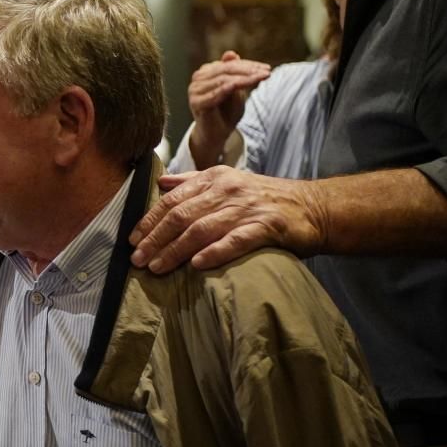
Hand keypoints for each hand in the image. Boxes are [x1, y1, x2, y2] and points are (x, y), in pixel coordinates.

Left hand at [129, 168, 328, 273]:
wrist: (314, 207)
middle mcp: (227, 190)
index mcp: (214, 178)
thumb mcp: (228, 181)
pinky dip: (214, 252)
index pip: (172, 200)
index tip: (131, 240)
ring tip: (157, 268)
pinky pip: (236, 240)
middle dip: (155, 239)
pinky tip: (197, 265)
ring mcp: (247, 208)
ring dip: (175, 250)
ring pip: (201, 229)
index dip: (149, 221)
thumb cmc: (265, 198)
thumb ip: (193, 182)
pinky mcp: (267, 227)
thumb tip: (161, 183)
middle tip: (137, 260)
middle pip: (181, 216)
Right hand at [185, 51, 270, 166]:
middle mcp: (197, 79)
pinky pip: (218, 91)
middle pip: (227, 69)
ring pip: (224, 79)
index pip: (229, 65)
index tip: (267, 68)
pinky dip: (234, 86)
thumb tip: (231, 53)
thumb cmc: (226, 113)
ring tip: (262, 77)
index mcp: (205, 73)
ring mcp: (195, 90)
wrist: (216, 136)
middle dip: (249, 70)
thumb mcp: (235, 90)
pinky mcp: (196, 102)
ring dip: (246, 77)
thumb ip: (233, 72)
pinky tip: (247, 84)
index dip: (249, 65)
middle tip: (267, 72)